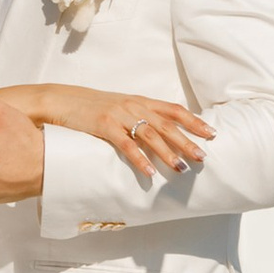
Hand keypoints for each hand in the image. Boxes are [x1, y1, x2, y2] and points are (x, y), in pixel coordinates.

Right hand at [45, 84, 210, 180]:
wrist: (62, 100)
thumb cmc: (93, 107)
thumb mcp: (121, 106)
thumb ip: (140, 116)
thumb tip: (162, 133)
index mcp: (141, 101)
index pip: (174, 110)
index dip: (194, 121)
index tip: (211, 134)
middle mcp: (134, 106)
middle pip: (167, 125)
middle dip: (187, 141)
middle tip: (203, 157)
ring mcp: (119, 115)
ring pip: (150, 135)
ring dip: (168, 153)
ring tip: (182, 168)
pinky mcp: (104, 126)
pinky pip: (126, 145)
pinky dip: (139, 159)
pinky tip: (150, 172)